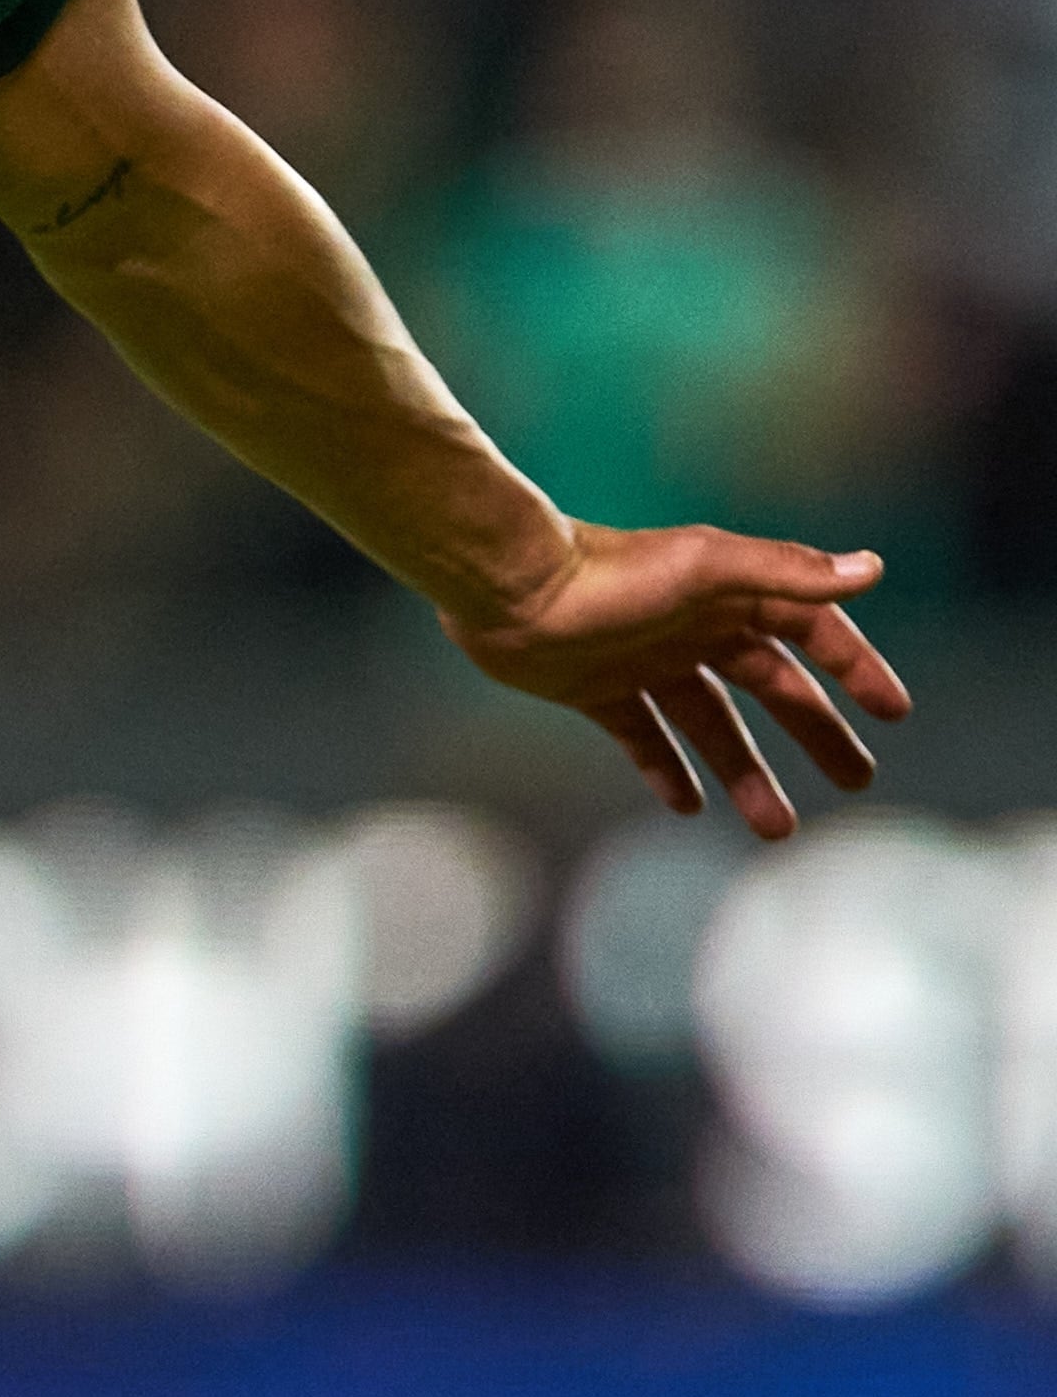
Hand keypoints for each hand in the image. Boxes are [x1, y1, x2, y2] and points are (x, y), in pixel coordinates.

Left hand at [442, 521, 908, 840]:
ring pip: (711, 724)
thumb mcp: (706, 569)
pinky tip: (689, 805)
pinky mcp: (595, 689)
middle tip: (857, 781)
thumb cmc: (606, 573)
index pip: (811, 630)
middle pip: (771, 687)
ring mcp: (643, 659)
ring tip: (777, 827)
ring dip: (746, 772)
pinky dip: (666, 769)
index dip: (853, 667)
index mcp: (726, 593)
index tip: (893, 712)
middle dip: (816, 731)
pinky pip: (642, 736)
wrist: (503, 587)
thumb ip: (786, 571)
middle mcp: (691, 625)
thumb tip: (872, 569)